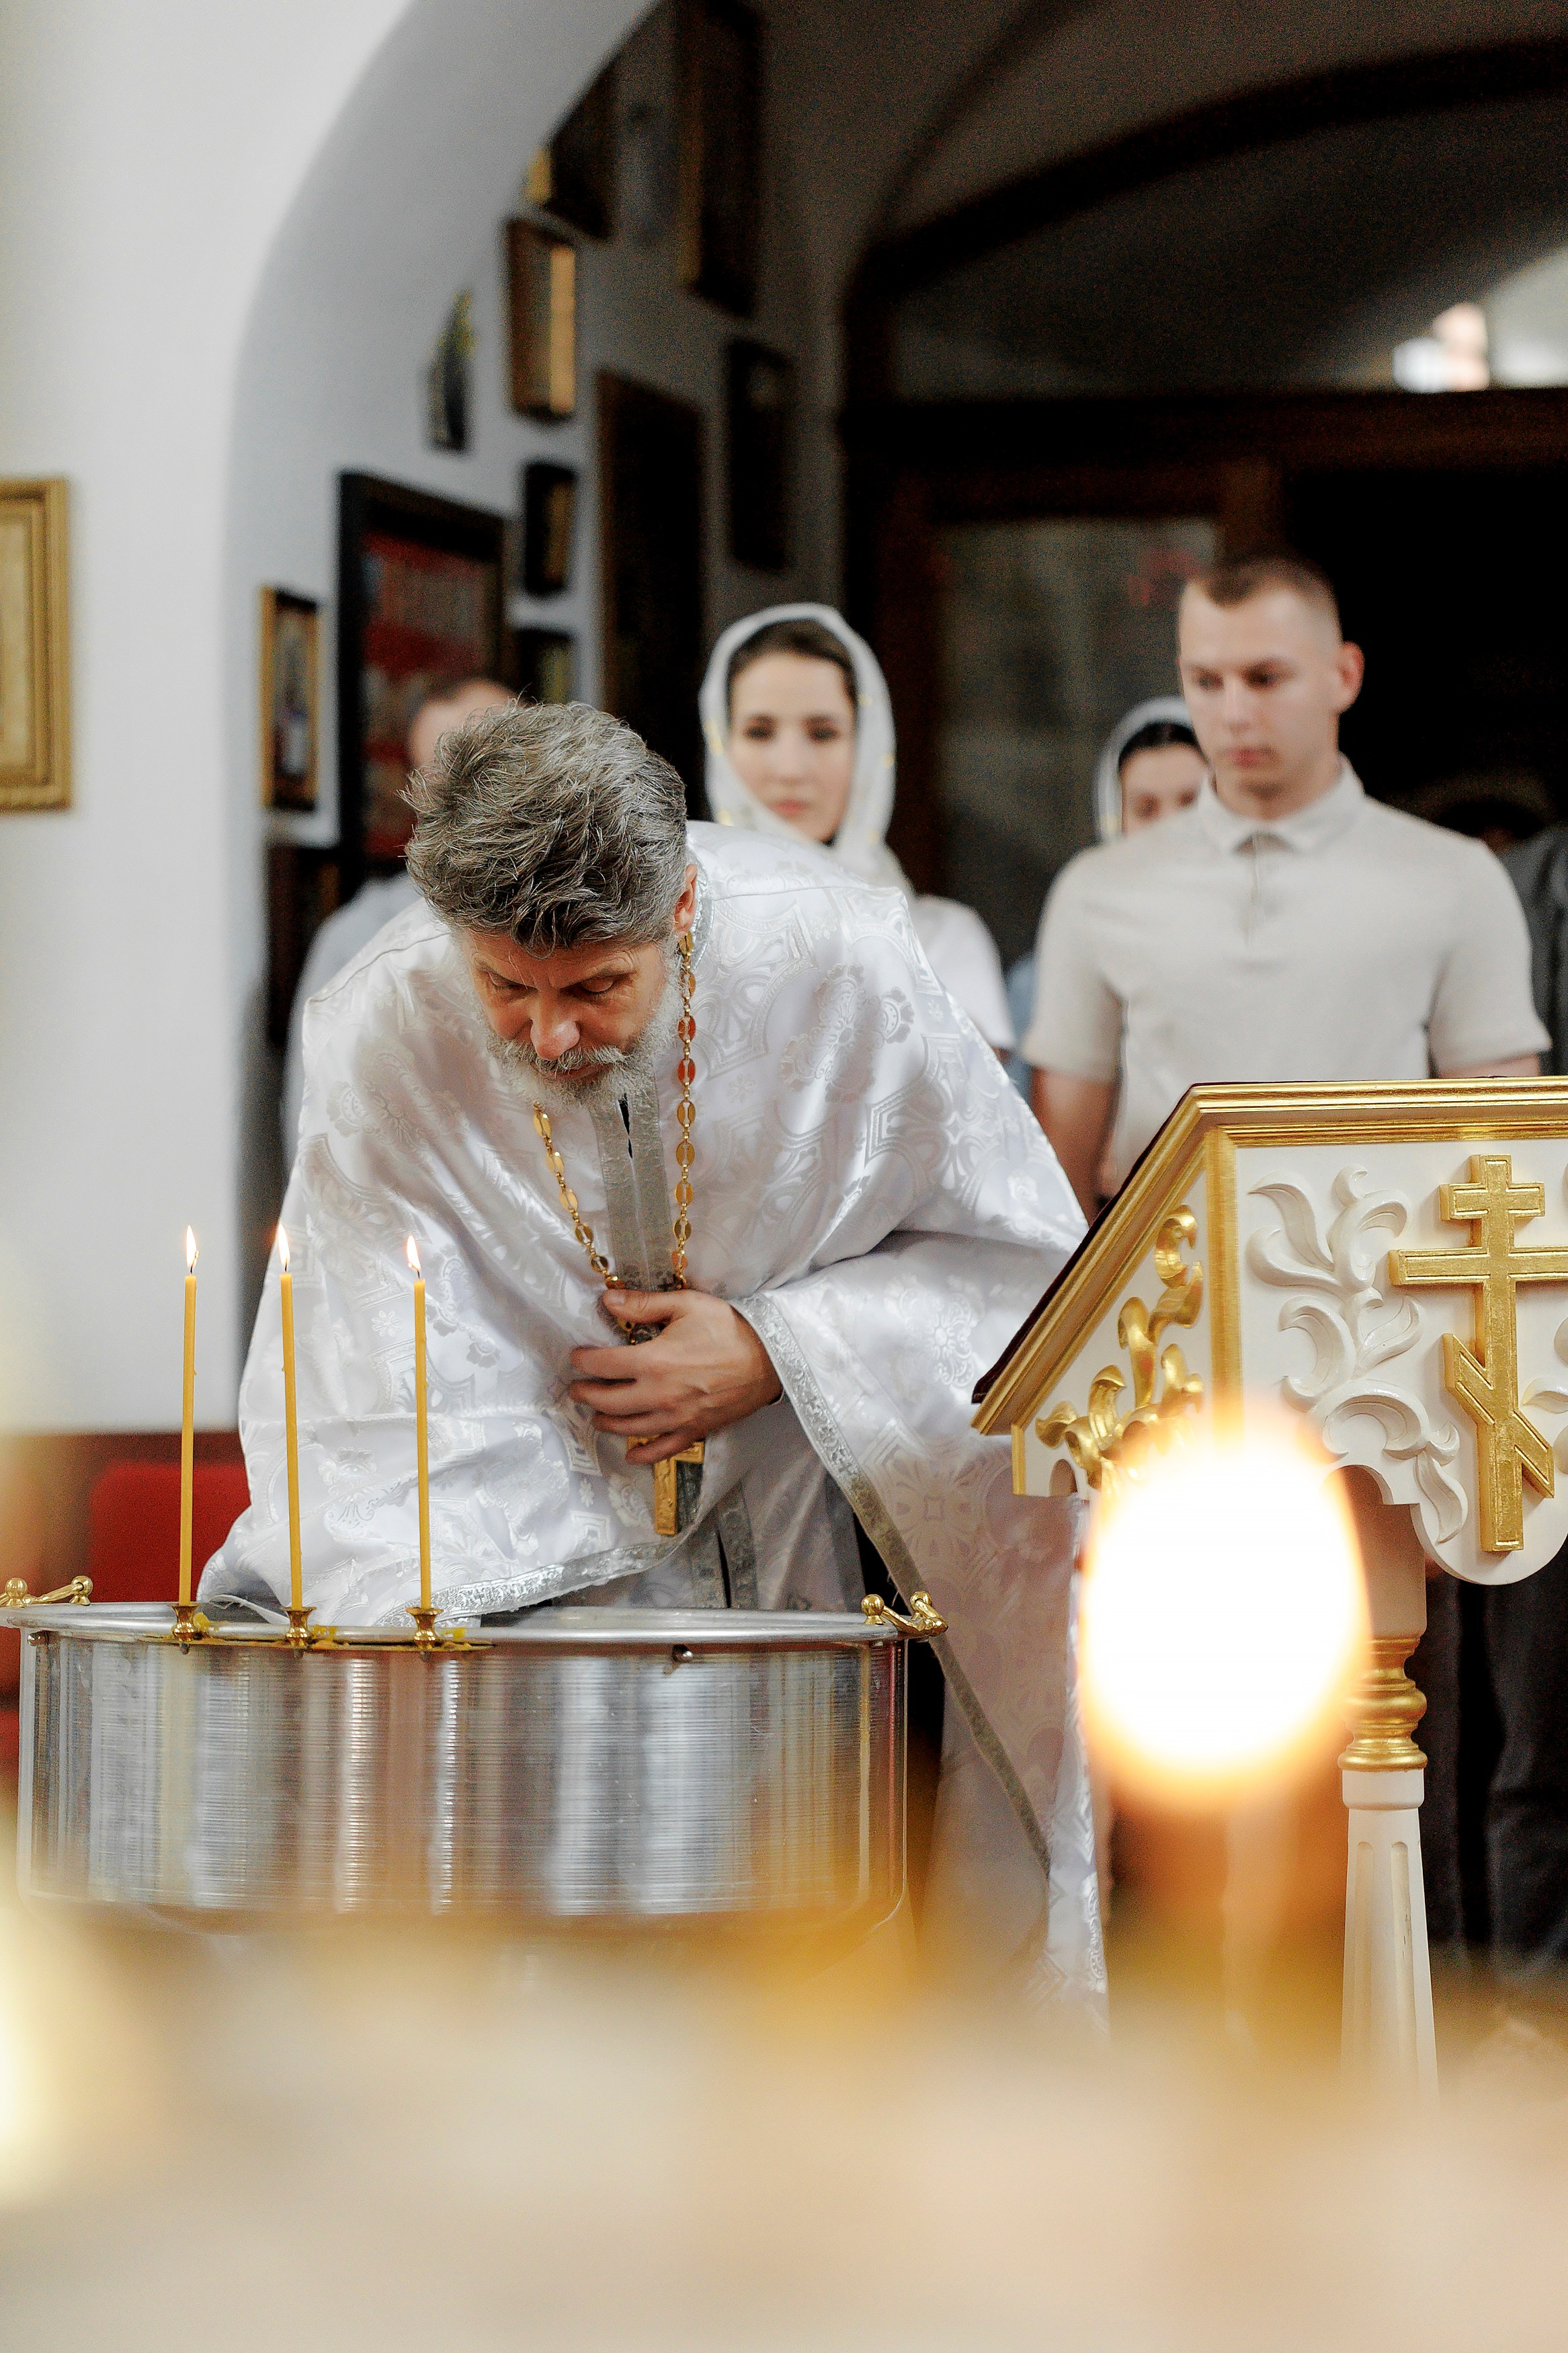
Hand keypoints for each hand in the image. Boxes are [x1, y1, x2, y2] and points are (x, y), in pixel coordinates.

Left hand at [568, 1289, 782, 1463]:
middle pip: (608, 1402)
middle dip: (586, 1395)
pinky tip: (631, 1454)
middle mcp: (659, 1395)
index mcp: (654, 1361)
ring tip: (597, 1415)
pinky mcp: (695, 1430)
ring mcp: (676, 1417)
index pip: (603, 1365)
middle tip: (578, 1388)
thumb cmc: (729, 1328)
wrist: (771, 1359)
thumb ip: (644, 1305)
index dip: (583, 1361)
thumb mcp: (687, 1305)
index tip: (576, 1356)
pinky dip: (643, 1454)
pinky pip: (662, 1449)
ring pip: (629, 1429)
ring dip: (606, 1422)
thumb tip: (607, 1300)